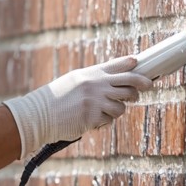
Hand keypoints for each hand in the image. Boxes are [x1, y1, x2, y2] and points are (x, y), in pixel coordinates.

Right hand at [3, 56, 152, 157]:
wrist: (39, 114)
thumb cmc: (55, 99)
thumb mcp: (73, 82)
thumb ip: (93, 80)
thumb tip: (113, 83)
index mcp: (91, 73)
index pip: (118, 65)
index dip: (131, 64)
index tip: (139, 64)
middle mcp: (96, 84)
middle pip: (129, 82)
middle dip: (141, 85)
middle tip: (146, 87)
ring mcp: (96, 100)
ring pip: (122, 106)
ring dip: (119, 109)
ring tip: (107, 111)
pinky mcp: (94, 117)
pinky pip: (109, 120)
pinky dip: (104, 121)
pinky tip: (93, 120)